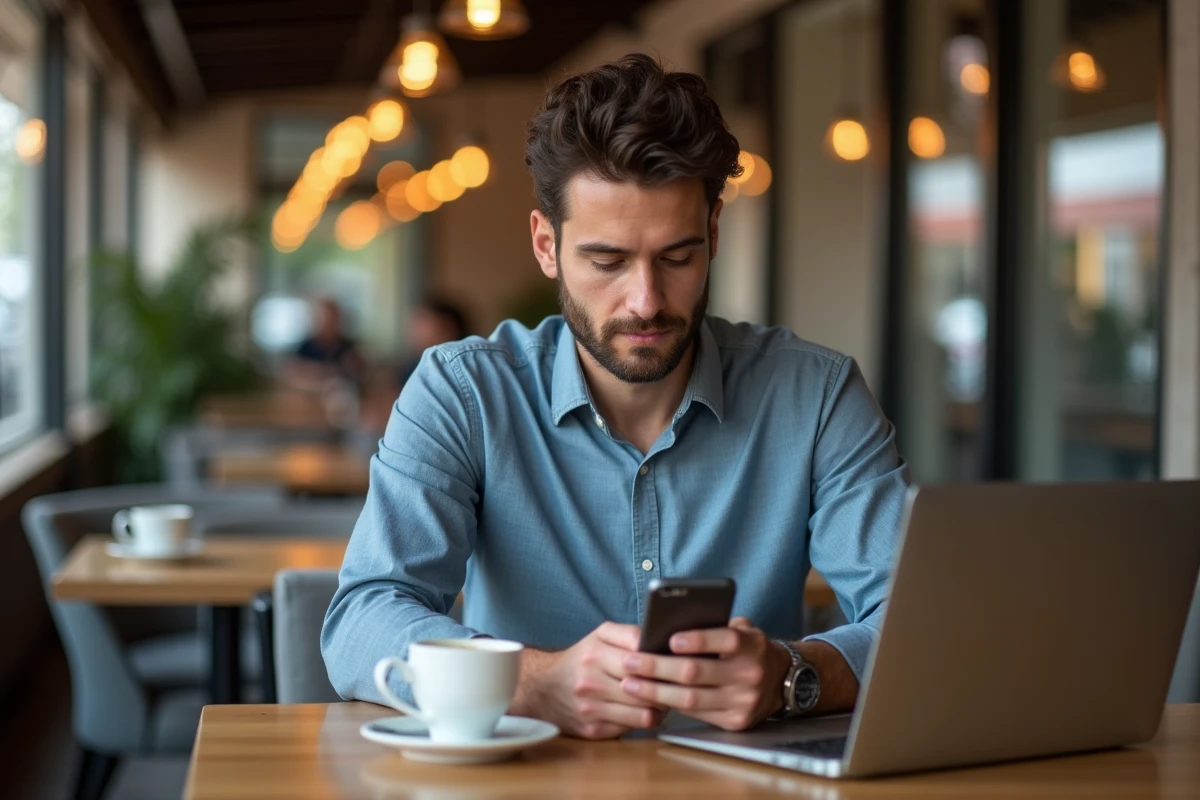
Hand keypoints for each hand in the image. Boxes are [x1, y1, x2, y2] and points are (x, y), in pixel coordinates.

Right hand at [508, 622, 665, 739]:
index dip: (663, 665)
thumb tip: (657, 640)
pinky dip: (641, 720)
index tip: (674, 665)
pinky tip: (642, 710)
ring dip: (658, 708)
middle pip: (645, 690)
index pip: (642, 661)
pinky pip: (630, 728)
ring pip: (643, 714)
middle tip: (674, 685)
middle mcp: (591, 683)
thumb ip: (628, 633)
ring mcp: (591, 710)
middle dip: (665, 689)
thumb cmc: (580, 659)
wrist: (542, 687)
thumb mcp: (599, 636)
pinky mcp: (592, 730)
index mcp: (595, 655)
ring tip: (661, 699)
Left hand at [618, 617, 790, 730]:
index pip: (724, 640)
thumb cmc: (747, 648)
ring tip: (630, 683)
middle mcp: (749, 674)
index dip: (697, 640)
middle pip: (696, 672)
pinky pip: (696, 715)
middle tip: (629, 661)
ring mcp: (743, 701)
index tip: (670, 639)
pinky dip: (670, 705)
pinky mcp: (735, 721)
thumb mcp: (741, 630)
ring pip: (691, 699)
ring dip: (655, 691)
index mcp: (751, 645)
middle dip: (658, 667)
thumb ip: (714, 627)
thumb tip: (669, 626)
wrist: (781, 680)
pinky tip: (649, 698)